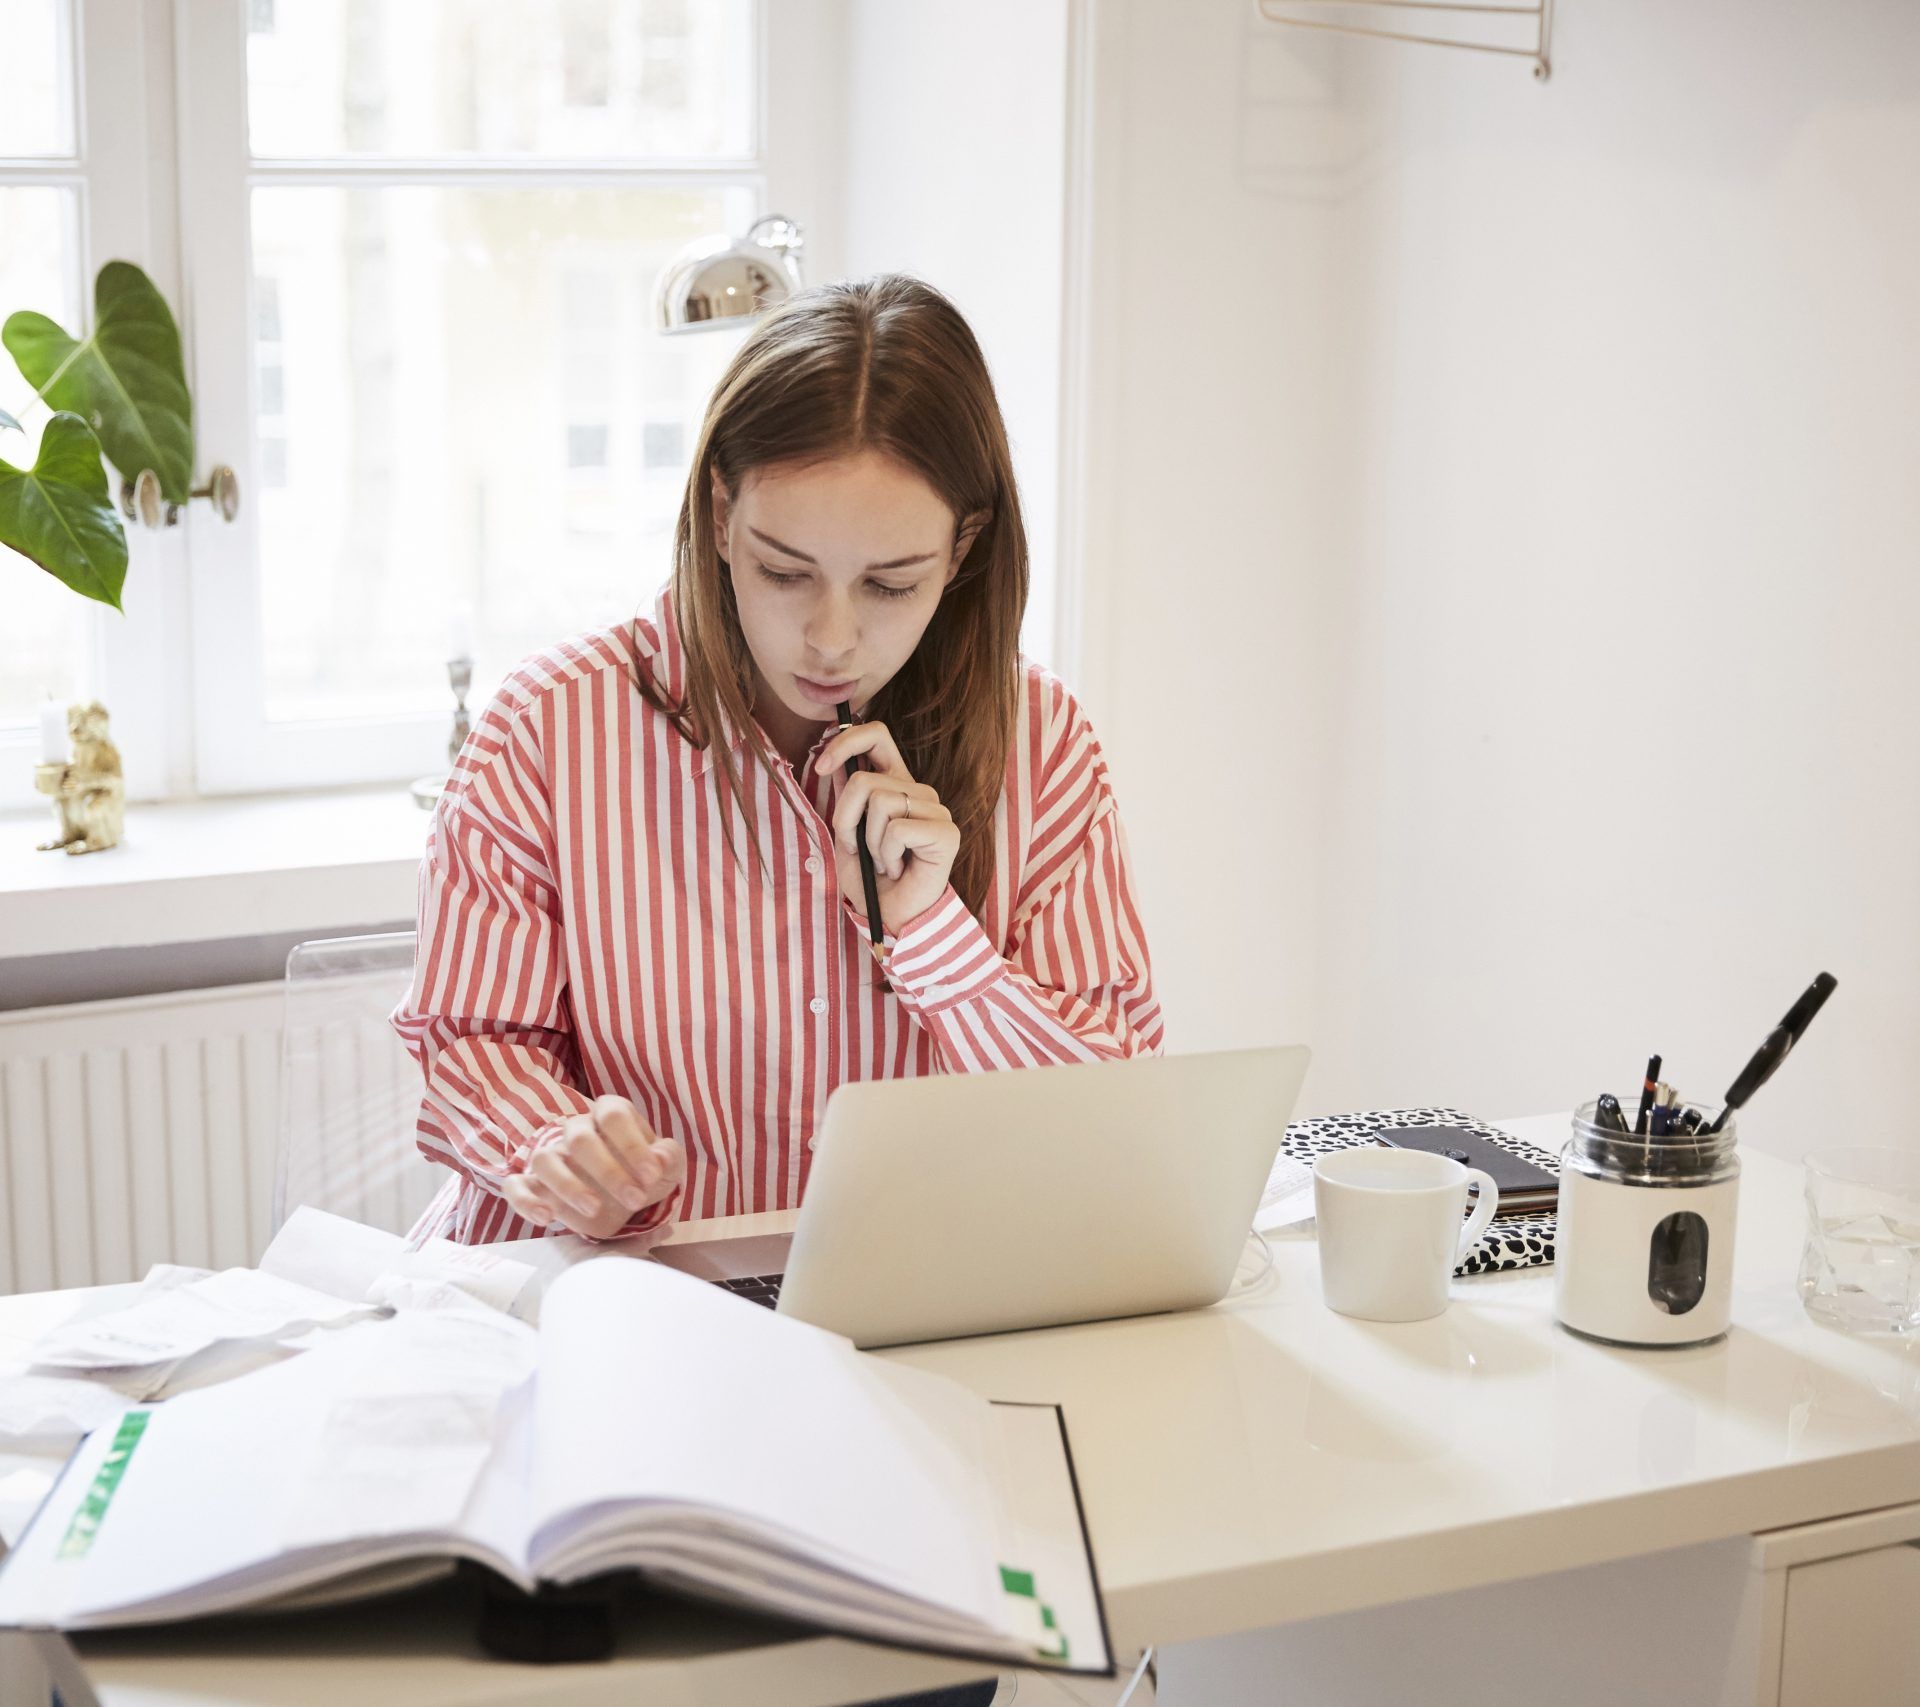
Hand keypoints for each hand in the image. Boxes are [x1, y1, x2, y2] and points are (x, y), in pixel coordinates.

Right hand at [501, 1097, 683, 1238]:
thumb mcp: (665, 1166)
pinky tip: (545, 1218)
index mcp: (609, 1114)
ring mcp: (551, 1154)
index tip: (652, 1175)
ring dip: (568, 1185)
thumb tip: (659, 1160)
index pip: (614, 1116)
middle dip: (609, 1171)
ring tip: (594, 1209)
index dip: (633, 1144)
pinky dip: (525, 1201)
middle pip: (581, 1139)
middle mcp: (576, 1129)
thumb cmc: (642, 1172)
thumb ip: (667, 1158)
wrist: (621, 1195)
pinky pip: (515, 1186)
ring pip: (545, 1159)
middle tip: (635, 1199)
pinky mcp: (532, 1183)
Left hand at [818, 719, 959, 934]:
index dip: (845, 742)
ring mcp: (935, 810)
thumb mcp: (846, 836)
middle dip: (846, 818)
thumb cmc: (871, 881)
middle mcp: (918, 791)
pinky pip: (897, 830)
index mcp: (896, 784)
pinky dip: (886, 856)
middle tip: (858, 849)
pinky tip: (898, 870)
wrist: (893, 919)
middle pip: (864, 780)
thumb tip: (831, 762)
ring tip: (882, 863)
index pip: (876, 736)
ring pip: (880, 802)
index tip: (820, 768)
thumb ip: (844, 800)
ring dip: (869, 843)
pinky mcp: (945, 832)